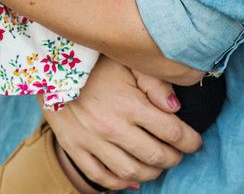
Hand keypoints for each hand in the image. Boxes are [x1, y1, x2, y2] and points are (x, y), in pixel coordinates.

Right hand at [43, 57, 201, 190]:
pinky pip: (101, 176)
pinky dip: (119, 184)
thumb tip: (176, 107)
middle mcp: (111, 127)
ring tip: (158, 164)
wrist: (49, 65)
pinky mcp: (74, 148)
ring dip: (152, 173)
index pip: (171, 132)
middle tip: (179, 152)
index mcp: (128, 103)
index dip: (190, 140)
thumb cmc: (94, 62)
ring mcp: (91, 141)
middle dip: (175, 157)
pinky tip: (131, 179)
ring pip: (131, 172)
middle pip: (155, 156)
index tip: (195, 141)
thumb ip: (154, 82)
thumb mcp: (126, 63)